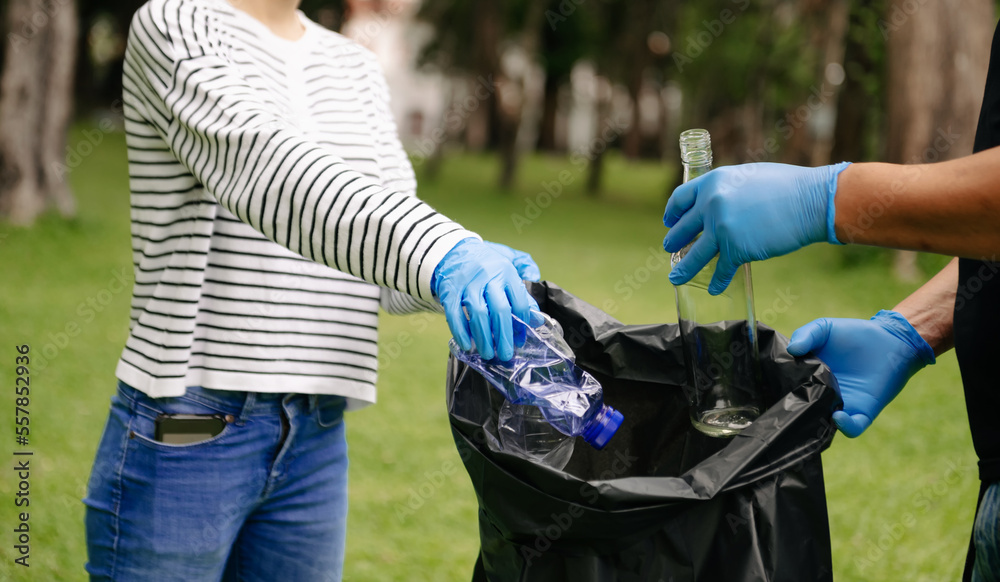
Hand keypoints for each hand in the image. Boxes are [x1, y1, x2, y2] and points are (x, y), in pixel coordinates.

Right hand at [432, 238, 537, 360]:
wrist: (452, 250)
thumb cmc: (485, 260)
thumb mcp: (509, 259)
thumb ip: (526, 278)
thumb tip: (537, 308)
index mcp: (506, 271)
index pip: (519, 302)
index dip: (522, 324)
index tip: (521, 340)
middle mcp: (488, 276)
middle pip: (500, 310)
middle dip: (504, 336)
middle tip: (506, 354)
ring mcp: (468, 284)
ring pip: (479, 314)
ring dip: (484, 338)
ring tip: (488, 354)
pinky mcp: (449, 290)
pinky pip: (454, 314)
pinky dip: (460, 332)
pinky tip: (466, 345)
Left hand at [663, 162, 850, 294]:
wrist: (812, 200)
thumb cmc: (787, 186)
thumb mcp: (747, 177)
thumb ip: (727, 190)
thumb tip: (718, 204)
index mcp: (713, 181)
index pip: (681, 198)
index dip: (673, 212)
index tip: (669, 221)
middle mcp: (711, 204)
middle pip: (683, 228)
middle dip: (674, 241)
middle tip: (670, 248)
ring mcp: (721, 228)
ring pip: (694, 255)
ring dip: (683, 269)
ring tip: (675, 277)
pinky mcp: (736, 249)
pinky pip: (721, 270)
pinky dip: (717, 282)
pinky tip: (714, 289)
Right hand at [786, 310, 934, 437]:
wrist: (889, 340)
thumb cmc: (854, 334)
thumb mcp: (824, 328)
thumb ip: (805, 334)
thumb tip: (791, 350)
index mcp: (810, 377)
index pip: (790, 390)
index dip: (781, 392)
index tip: (771, 389)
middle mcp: (823, 395)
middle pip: (804, 410)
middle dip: (795, 411)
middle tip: (785, 407)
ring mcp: (842, 405)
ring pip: (824, 424)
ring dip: (816, 422)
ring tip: (811, 412)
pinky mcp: (862, 411)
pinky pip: (852, 428)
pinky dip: (844, 426)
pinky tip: (837, 415)